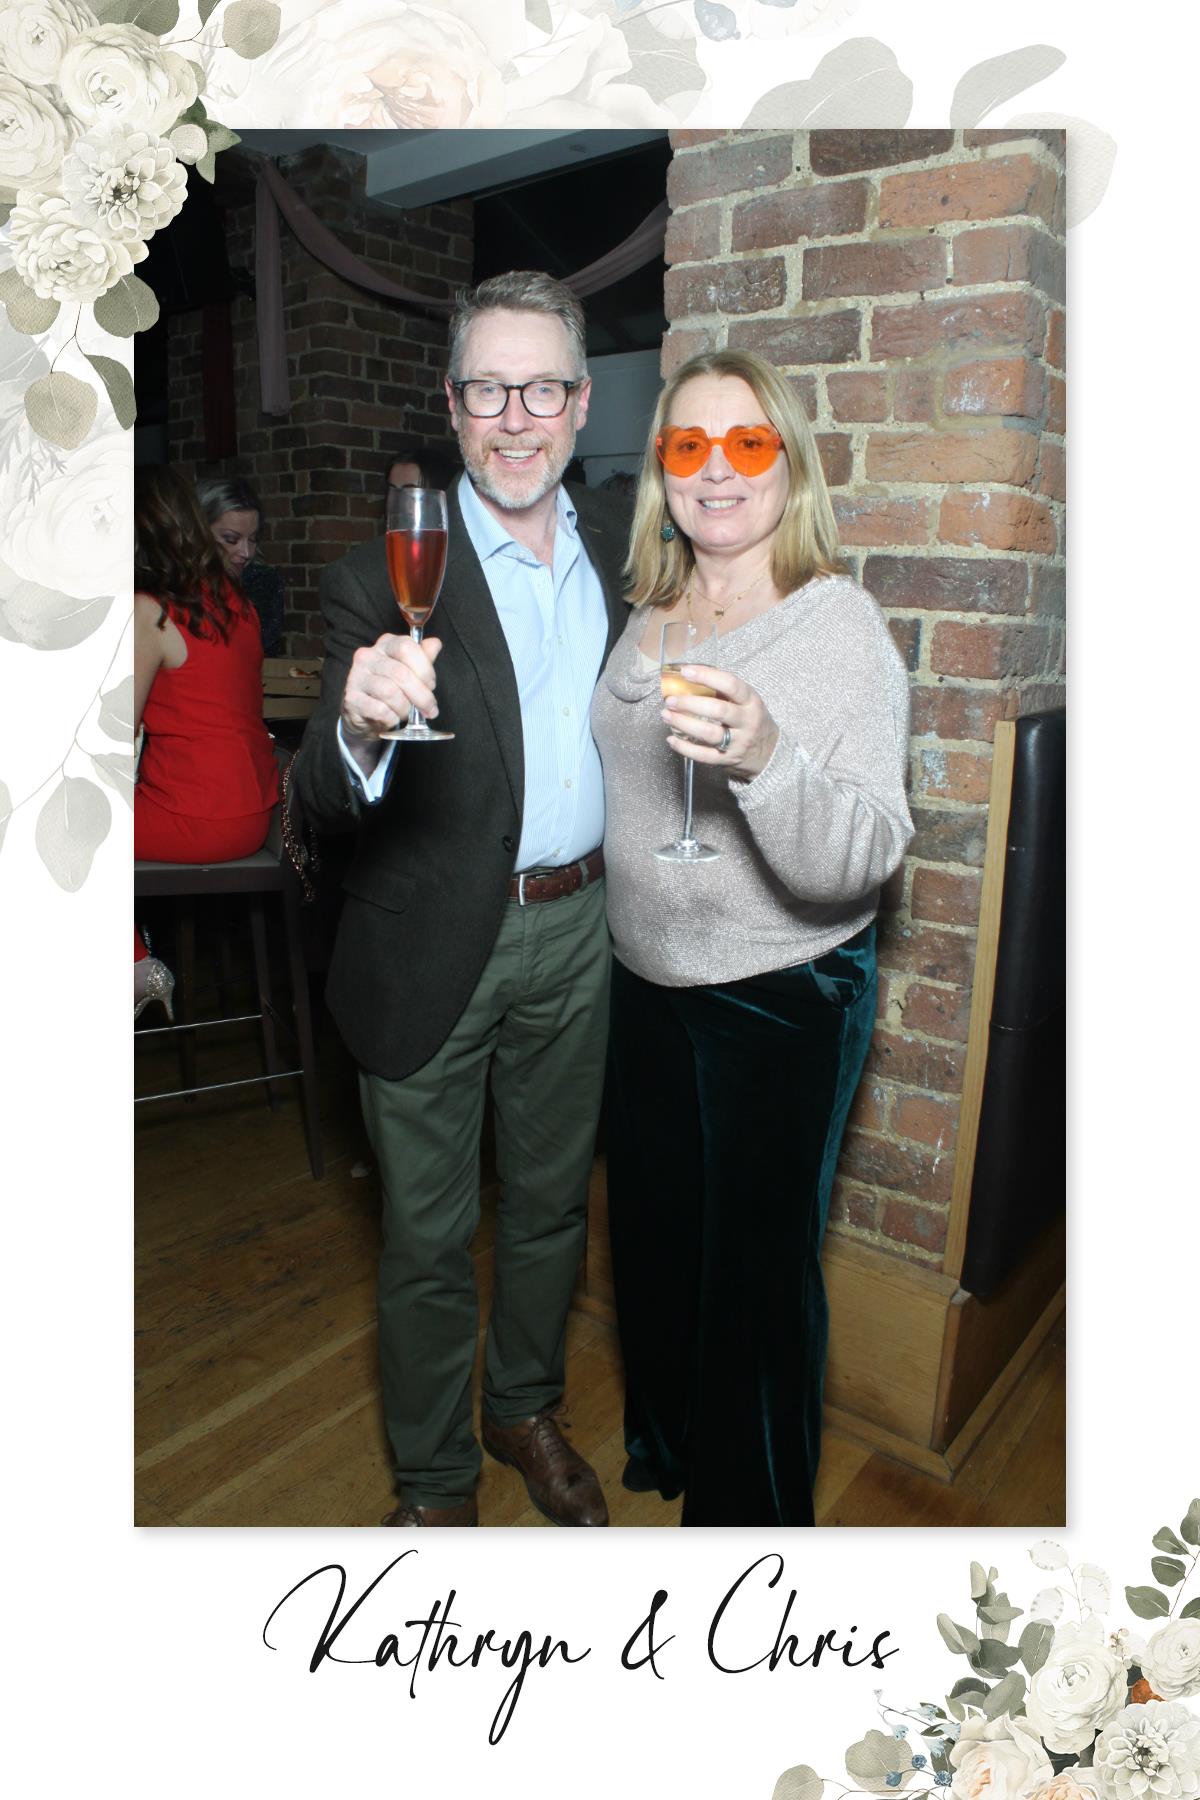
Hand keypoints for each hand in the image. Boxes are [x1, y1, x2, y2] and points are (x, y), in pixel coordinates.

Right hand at [341, 631, 441, 744]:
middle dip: (422, 696)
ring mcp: (356, 676)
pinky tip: (392, 718)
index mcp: (385, 644)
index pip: (406, 647)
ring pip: (390, 693)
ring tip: (407, 713)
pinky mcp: (351, 698)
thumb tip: (435, 644)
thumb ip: (423, 658)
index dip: (424, 669)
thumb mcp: (410, 671)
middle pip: (401, 673)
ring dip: (406, 708)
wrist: (364, 715)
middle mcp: (367, 656)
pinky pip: (380, 710)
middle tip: (430, 709)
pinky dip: (392, 718)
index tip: (431, 685)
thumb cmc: (391, 689)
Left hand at [661, 663, 778, 780]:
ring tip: (666, 715)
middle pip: (718, 710)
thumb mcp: (747, 701)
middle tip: (670, 700)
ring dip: (684, 724)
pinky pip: (704, 756)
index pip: (731, 685)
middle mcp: (747, 721)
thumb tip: (689, 676)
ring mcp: (738, 742)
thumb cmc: (750, 720)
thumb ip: (724, 690)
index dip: (707, 676)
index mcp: (751, 701)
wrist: (769, 753)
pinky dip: (685, 748)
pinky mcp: (728, 760)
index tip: (686, 672)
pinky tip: (672, 739)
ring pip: (709, 734)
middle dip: (690, 703)